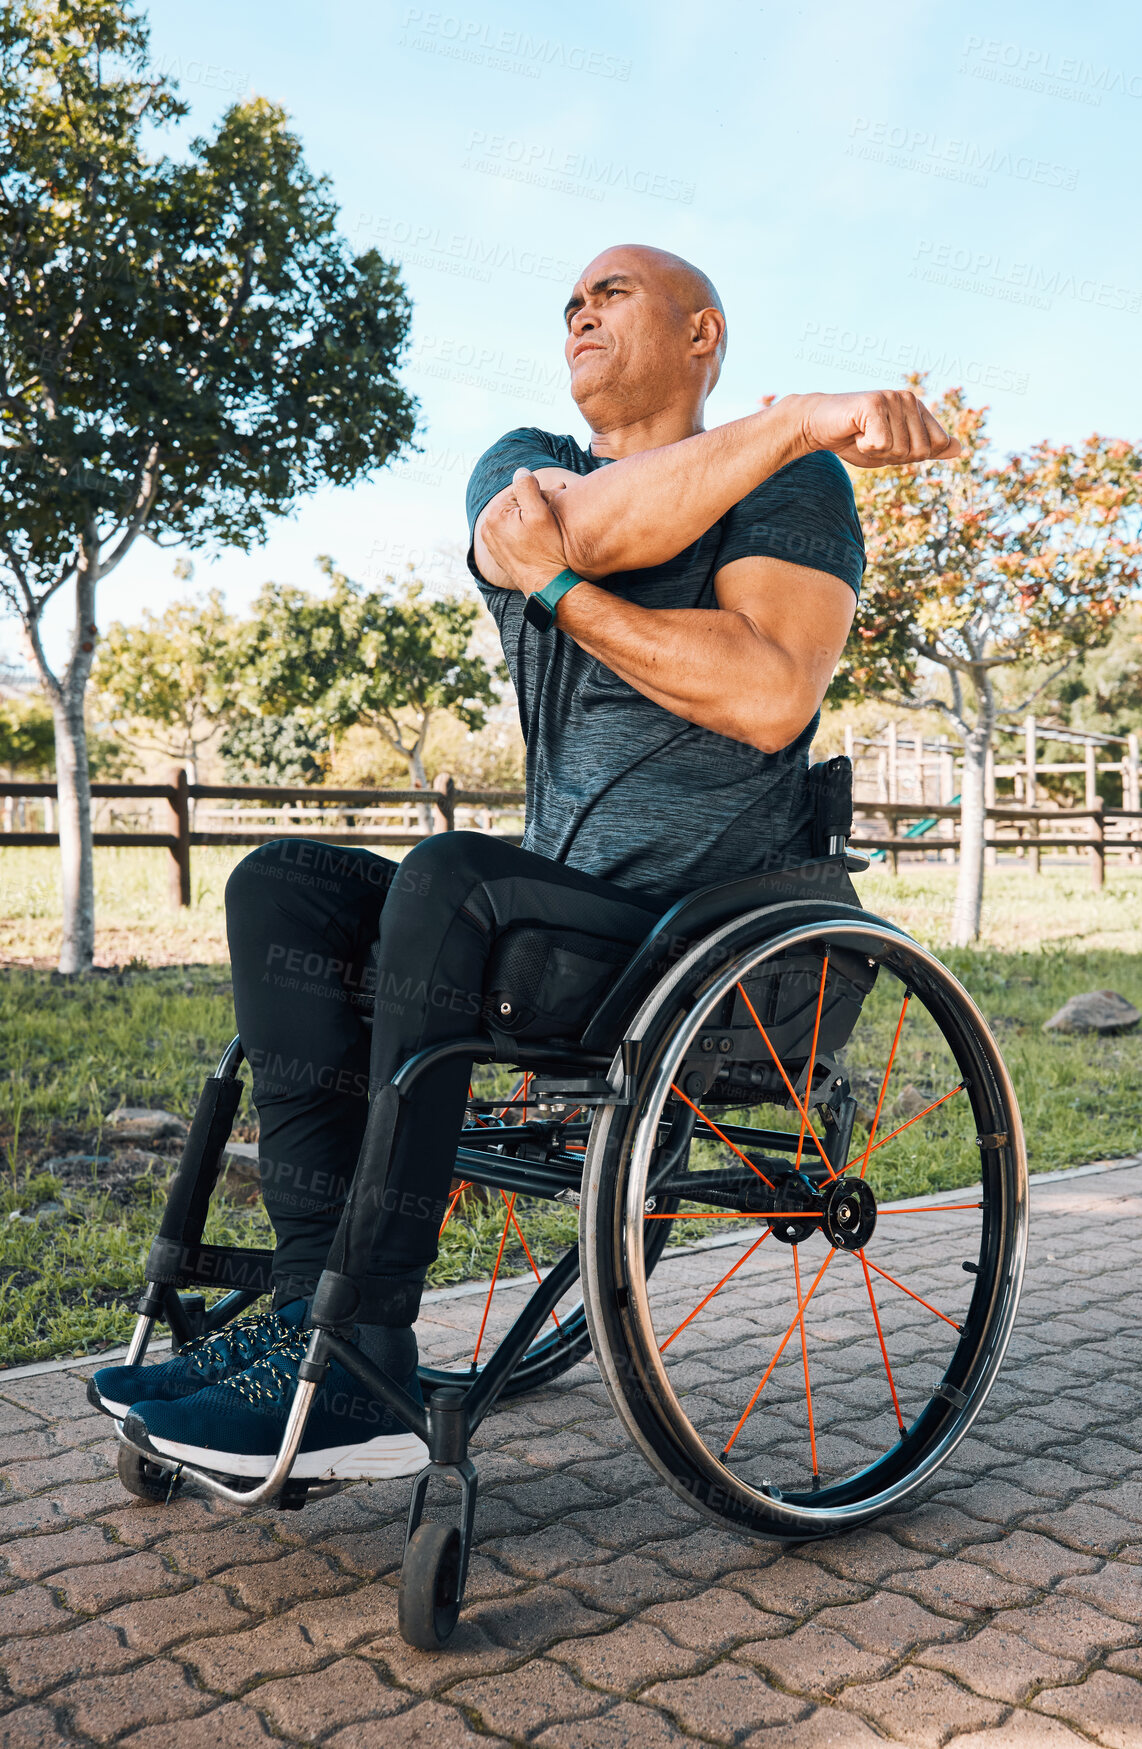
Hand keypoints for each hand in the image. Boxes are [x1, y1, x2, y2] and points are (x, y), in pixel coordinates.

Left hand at [480, 468, 571, 594]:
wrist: (549, 586)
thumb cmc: (547, 550)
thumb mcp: (540, 513)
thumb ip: (527, 487)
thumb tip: (520, 471)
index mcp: (494, 516)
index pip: (519, 491)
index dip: (539, 495)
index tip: (553, 504)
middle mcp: (488, 529)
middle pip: (516, 505)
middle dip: (536, 506)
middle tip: (555, 513)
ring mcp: (493, 543)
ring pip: (516, 519)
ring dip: (533, 518)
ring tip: (550, 527)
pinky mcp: (501, 554)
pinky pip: (515, 534)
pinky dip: (527, 532)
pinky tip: (542, 539)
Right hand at [798, 390, 960, 468]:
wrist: (817, 425)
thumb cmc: (854, 438)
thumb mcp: (894, 449)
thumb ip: (925, 448)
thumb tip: (960, 448)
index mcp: (918, 409)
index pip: (936, 445)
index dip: (910, 456)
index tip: (887, 444)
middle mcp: (909, 399)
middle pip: (919, 451)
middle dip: (893, 456)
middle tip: (872, 439)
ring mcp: (893, 398)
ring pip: (900, 449)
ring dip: (876, 451)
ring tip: (861, 434)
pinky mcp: (875, 403)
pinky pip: (881, 444)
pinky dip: (864, 446)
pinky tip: (854, 432)